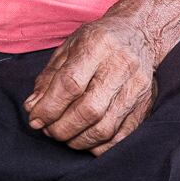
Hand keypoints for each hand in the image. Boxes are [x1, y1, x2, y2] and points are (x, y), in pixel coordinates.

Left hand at [24, 15, 163, 152]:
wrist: (139, 34)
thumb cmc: (98, 41)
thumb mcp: (68, 48)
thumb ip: (48, 78)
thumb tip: (33, 108)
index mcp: (98, 44)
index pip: (70, 84)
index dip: (49, 108)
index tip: (36, 119)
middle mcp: (122, 65)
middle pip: (89, 110)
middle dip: (62, 128)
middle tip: (49, 130)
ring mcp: (138, 87)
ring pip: (105, 128)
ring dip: (78, 140)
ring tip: (65, 135)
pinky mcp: (146, 105)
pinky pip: (122, 138)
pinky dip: (99, 146)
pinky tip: (86, 139)